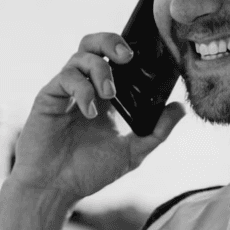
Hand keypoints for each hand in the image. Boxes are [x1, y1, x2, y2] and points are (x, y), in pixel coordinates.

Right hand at [11, 32, 184, 202]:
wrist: (55, 188)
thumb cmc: (89, 172)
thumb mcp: (132, 153)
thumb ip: (157, 131)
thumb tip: (181, 108)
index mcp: (106, 96)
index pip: (117, 59)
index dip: (131, 49)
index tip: (149, 55)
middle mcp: (86, 87)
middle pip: (95, 44)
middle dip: (112, 41)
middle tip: (127, 57)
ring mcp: (67, 91)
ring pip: (81, 55)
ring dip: (100, 69)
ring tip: (110, 94)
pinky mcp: (49, 96)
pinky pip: (67, 77)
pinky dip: (83, 89)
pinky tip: (90, 111)